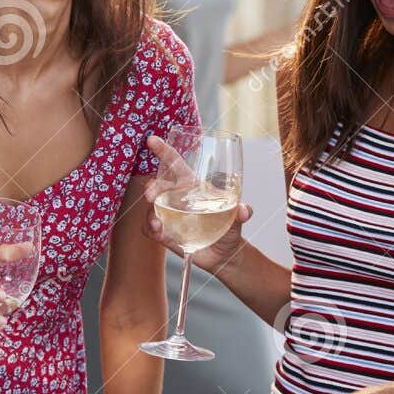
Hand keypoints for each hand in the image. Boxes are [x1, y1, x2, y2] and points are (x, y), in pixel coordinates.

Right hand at [142, 136, 250, 273]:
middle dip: (152, 187)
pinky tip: (158, 230)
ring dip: (149, 211)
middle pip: (158, 184)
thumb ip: (242, 212)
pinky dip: (151, 228)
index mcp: (192, 185)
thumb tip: (244, 210)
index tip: (152, 140)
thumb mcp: (238, 218)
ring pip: (151, 207)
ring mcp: (169, 215)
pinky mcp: (165, 234)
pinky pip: (151, 229)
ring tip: (156, 221)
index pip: (175, 163)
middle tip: (151, 195)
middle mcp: (176, 198)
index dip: (164, 151)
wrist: (224, 254)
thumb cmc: (229, 228)